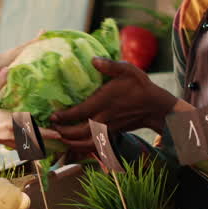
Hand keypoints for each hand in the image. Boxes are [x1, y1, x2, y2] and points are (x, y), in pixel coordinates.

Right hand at [0, 68, 61, 147]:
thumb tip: (8, 68)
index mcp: (8, 122)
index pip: (31, 129)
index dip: (46, 133)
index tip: (59, 133)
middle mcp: (9, 133)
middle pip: (32, 140)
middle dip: (46, 139)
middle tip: (60, 137)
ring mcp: (4, 139)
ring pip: (26, 144)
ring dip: (37, 143)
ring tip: (48, 140)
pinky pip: (17, 144)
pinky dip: (26, 143)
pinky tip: (27, 139)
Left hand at [49, 57, 178, 150]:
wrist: (156, 107)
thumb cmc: (140, 86)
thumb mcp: (128, 70)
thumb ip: (110, 65)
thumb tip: (93, 59)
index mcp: (104, 102)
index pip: (80, 112)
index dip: (65, 117)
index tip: (53, 116)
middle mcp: (104, 118)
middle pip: (80, 132)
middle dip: (63, 133)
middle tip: (51, 129)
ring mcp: (108, 128)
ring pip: (87, 143)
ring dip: (71, 144)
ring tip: (60, 139)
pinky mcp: (111, 133)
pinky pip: (94, 145)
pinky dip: (83, 148)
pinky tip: (74, 144)